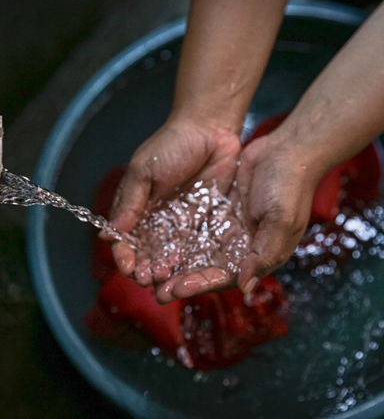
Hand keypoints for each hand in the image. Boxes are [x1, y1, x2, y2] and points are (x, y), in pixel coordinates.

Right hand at [106, 113, 241, 279]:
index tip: (127, 267)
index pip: (125, 238)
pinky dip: (188, 261)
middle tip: (148, 279)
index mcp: (136, 208)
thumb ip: (130, 202)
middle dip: (144, 267)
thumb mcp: (144, 171)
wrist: (210, 131)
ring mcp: (179, 224)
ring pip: (169, 254)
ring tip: (165, 280)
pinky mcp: (202, 224)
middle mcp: (156, 220)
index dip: (124, 254)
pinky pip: (194, 247)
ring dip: (165, 269)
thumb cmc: (171, 146)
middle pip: (146, 252)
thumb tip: (110, 234)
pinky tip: (186, 272)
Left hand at [155, 133, 321, 303]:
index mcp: (256, 255)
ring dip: (175, 262)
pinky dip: (178, 236)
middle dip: (181, 279)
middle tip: (154, 288)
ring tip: (150, 270)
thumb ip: (263, 254)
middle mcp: (239, 246)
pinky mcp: (216, 211)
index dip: (199, 285)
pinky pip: (194, 227)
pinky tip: (158, 241)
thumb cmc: (289, 186)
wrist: (286, 149)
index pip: (223, 277)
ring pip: (195, 250)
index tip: (175, 289)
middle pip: (205, 268)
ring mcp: (226, 228)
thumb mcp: (281, 221)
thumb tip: (244, 287)